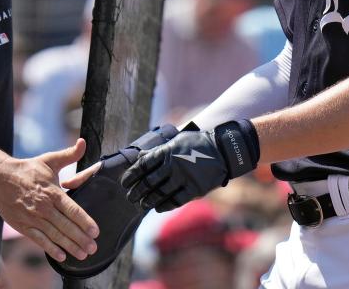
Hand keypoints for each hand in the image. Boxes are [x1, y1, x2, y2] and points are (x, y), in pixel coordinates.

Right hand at [0, 139, 98, 263]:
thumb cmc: (28, 169)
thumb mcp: (50, 160)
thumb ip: (69, 154)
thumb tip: (83, 142)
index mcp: (52, 192)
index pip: (72, 210)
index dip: (84, 222)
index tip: (95, 231)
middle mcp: (44, 207)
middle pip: (65, 226)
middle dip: (81, 238)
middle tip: (93, 248)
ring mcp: (32, 218)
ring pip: (54, 235)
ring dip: (69, 246)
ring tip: (83, 254)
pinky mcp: (23, 226)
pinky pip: (39, 240)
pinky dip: (51, 249)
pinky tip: (62, 256)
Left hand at [121, 120, 258, 211]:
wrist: (223, 149)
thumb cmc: (197, 143)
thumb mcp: (176, 140)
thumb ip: (158, 150)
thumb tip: (138, 156)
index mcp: (167, 151)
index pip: (143, 164)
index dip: (131, 175)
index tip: (124, 182)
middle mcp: (173, 164)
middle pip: (149, 181)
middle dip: (136, 191)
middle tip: (130, 197)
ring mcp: (184, 177)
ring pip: (160, 193)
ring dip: (148, 201)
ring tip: (141, 205)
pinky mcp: (195, 188)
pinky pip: (176, 200)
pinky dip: (165, 205)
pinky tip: (158, 208)